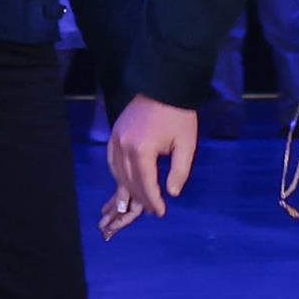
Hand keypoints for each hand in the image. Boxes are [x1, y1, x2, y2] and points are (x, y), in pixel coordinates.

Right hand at [106, 95, 196, 226]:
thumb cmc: (179, 115)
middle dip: (141, 199)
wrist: (164, 86)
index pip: (145, 184)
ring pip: (118, 173)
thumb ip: (179, 171)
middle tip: (152, 210)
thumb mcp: (186, 144)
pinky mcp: (114, 133)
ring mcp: (116, 139)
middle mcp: (124, 146)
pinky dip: (118, 174)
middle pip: (130, 181)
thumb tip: (172, 193)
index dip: (153, 200)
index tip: (160, 212)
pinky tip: (124, 183)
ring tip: (137, 203)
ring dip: (127, 190)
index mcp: (142, 150)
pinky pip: (112, 161)